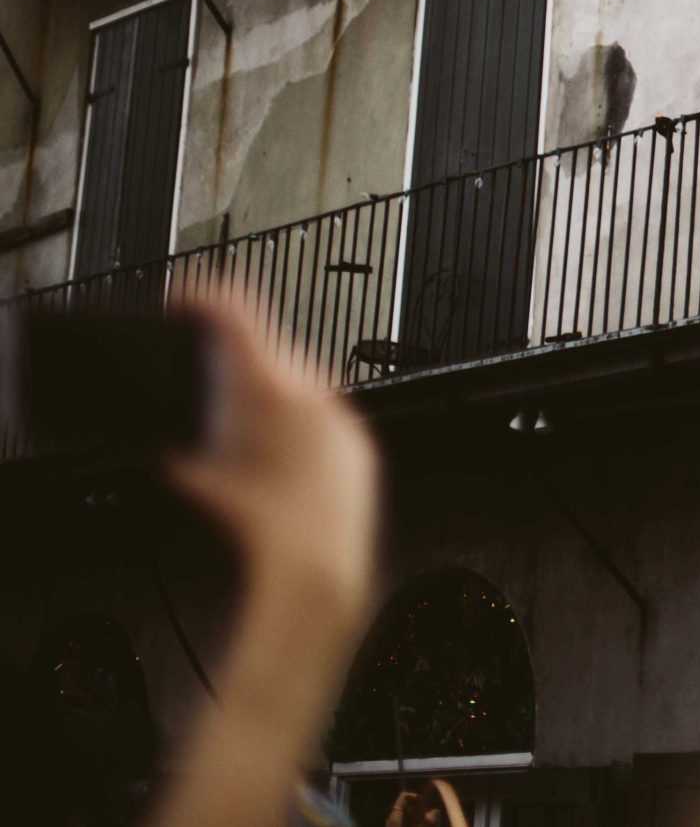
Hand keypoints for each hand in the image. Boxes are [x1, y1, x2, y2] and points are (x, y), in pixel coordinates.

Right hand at [166, 289, 378, 622]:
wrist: (321, 565)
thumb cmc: (266, 528)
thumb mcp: (209, 485)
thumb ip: (190, 462)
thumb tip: (179, 458)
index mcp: (271, 391)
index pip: (237, 317)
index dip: (207, 298)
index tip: (189, 295)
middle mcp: (313, 393)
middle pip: (271, 351)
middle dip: (238, 359)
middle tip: (211, 375)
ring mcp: (341, 416)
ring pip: (300, 384)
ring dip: (268, 396)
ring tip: (246, 430)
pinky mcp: (358, 442)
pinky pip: (325, 416)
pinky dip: (298, 425)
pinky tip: (281, 456)